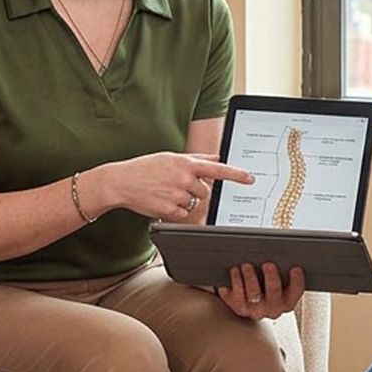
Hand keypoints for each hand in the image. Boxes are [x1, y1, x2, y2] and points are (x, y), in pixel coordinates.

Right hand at [89, 153, 253, 222]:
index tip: (250, 178)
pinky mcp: (170, 210)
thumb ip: (196, 159)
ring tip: (165, 192)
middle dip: (195, 190)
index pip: (217, 169)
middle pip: (205, 191)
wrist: (121, 182)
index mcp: (185, 164)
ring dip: (184, 200)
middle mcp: (183, 179)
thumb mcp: (170, 157)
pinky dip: (175, 211)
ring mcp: (177, 195)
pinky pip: (183, 214)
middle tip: (176, 185)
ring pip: (194, 203)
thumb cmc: (145, 168)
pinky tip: (162, 201)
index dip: (236, 174)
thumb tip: (217, 157)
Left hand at [216, 262, 305, 319]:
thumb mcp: (279, 278)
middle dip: (271, 278)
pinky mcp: (238, 308)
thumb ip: (282, 266)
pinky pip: (235, 296)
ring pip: (253, 295)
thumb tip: (283, 245)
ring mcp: (255, 309)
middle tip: (268, 264)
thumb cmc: (267, 284)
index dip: (297, 281)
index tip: (295, 268)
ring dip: (250, 278)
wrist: (249, 302)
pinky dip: (235, 282)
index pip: (295, 291)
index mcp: (287, 300)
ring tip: (246, 265)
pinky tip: (234, 271)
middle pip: (274, 293)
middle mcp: (273, 308)